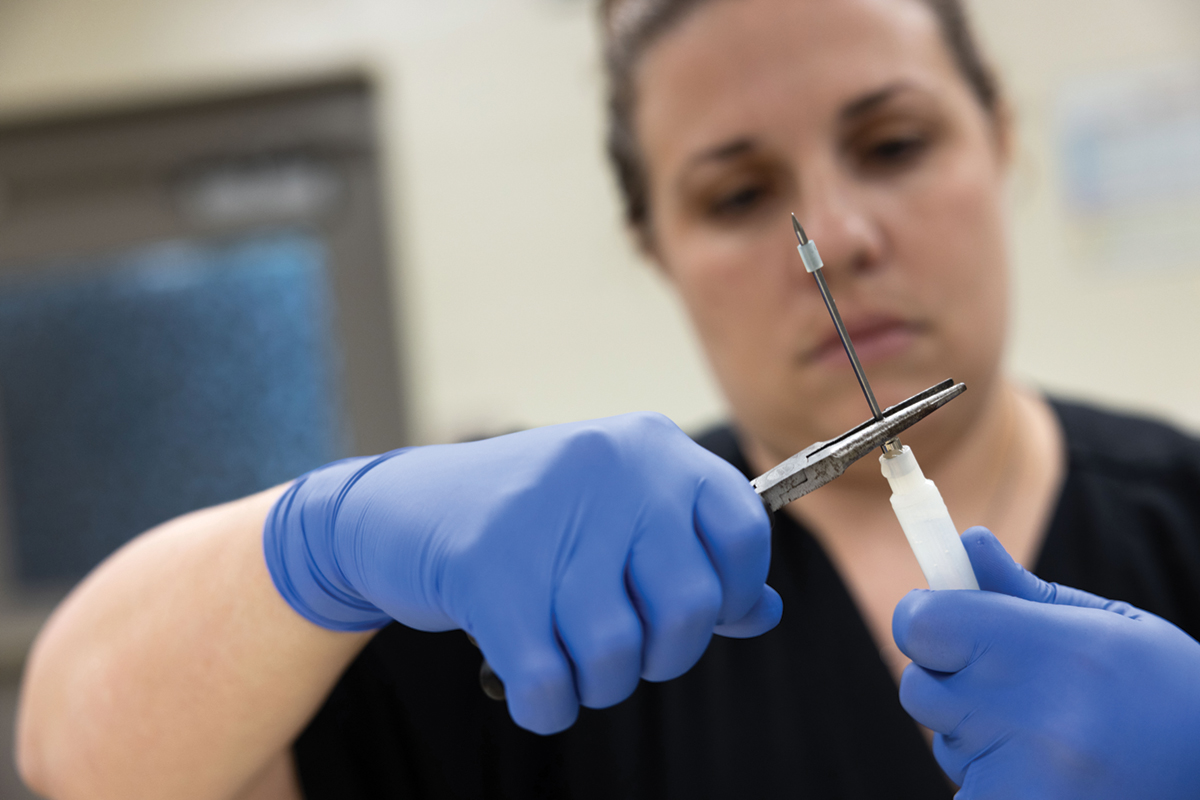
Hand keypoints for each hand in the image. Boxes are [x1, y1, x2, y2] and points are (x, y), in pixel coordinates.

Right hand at [264, 412, 780, 733]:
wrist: (399, 510)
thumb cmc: (527, 522)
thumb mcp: (613, 514)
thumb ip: (688, 557)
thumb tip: (762, 611)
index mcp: (648, 447)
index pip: (742, 531)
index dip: (735, 593)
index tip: (703, 615)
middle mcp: (607, 468)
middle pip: (690, 605)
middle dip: (664, 655)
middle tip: (625, 650)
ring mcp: (544, 515)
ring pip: (616, 653)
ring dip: (598, 683)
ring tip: (569, 659)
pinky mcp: (485, 570)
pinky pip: (549, 684)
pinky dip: (548, 706)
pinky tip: (534, 687)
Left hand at [892, 527, 1199, 798]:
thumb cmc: (1163, 691)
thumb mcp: (1108, 623)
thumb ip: (1023, 590)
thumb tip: (965, 543)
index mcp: (1046, 649)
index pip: (923, 625)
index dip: (923, 620)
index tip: (939, 625)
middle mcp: (1029, 716)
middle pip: (919, 688)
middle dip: (948, 682)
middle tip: (1010, 688)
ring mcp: (1021, 778)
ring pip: (943, 745)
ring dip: (974, 739)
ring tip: (1048, 739)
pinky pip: (965, 792)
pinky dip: (991, 783)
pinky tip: (1044, 776)